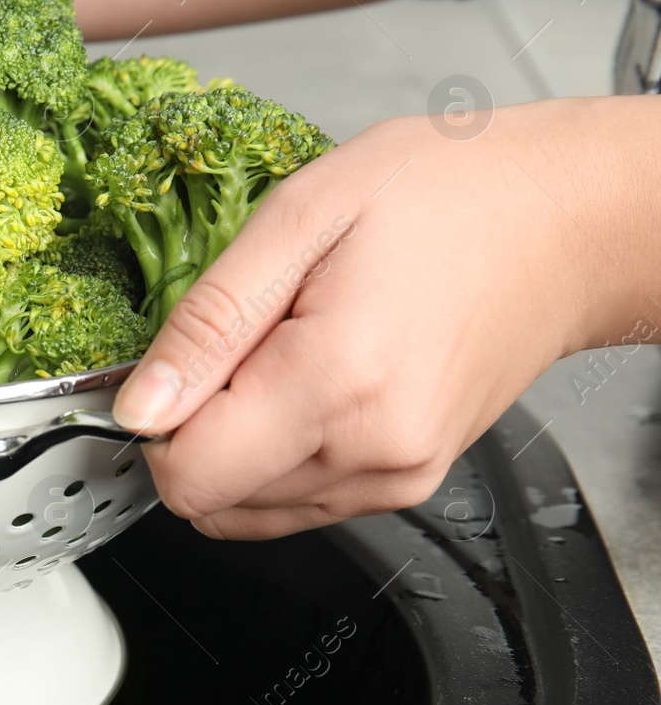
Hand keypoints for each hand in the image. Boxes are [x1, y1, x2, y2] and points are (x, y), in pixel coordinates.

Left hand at [110, 97, 660, 538]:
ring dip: (236, 443)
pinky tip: (309, 376)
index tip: (173, 363)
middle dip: (193, 430)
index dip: (152, 422)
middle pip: (212, 501)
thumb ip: (208, 322)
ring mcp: (398, 477)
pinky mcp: (409, 480)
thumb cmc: (448, 196)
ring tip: (284, 350)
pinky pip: (300, 498)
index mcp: (336, 384)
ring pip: (251, 508)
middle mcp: (372, 453)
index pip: (186, 477)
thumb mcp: (298, 218)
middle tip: (239, 343)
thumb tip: (139, 405)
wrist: (564, 220)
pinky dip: (277, 452)